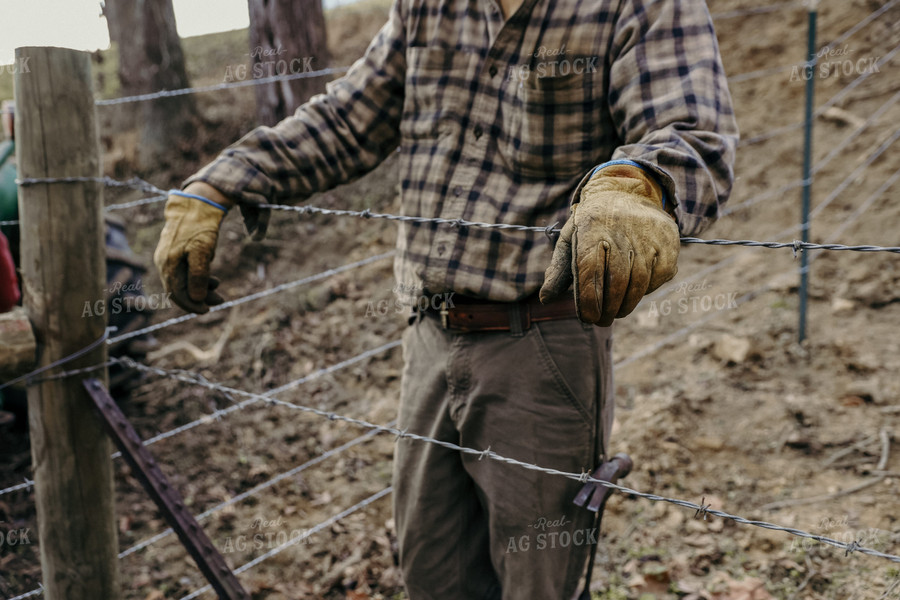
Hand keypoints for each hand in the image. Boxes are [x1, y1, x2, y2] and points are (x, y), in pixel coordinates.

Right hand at [153, 183, 232, 312]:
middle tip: (220, 300)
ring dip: (200, 287)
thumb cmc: (199, 226)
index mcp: (168, 264)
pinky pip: (184, 271)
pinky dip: (198, 277)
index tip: (207, 310)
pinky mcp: (174, 252)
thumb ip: (198, 276)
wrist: (196, 203)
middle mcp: (163, 262)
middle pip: (179, 289)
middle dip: (199, 297)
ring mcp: (167, 256)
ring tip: (219, 286)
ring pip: (182, 281)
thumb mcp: (202, 251)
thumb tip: (196, 298)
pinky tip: (212, 276)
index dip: (192, 304)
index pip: (177, 294)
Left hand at [539, 164, 679, 326]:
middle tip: (602, 321)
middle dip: (609, 308)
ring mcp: (648, 235)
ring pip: (640, 281)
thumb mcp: (570, 238)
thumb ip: (559, 269)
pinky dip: (647, 290)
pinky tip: (635, 292)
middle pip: (618, 280)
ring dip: (627, 304)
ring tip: (616, 313)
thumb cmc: (593, 225)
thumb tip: (545, 299)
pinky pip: (659, 276)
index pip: (590, 271)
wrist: (627, 193)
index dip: (589, 299)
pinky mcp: (669, 241)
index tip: (587, 318)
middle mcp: (622, 229)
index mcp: (592, 228)